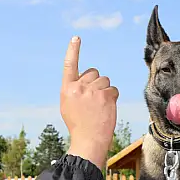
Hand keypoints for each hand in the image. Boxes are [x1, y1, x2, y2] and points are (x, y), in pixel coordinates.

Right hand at [61, 36, 118, 169]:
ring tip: (100, 107)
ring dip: (105, 91)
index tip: (76, 38)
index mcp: (66, 89)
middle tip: (94, 99)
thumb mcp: (68, 106)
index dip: (73, 51)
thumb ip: (75, 90)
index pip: (69, 65)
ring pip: (105, 81)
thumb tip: (85, 79)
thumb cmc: (79, 125)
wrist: (89, 140)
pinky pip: (113, 89)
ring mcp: (92, 90)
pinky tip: (107, 109)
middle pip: (93, 72)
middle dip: (96, 82)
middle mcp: (78, 87)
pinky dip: (112, 98)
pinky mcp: (106, 95)